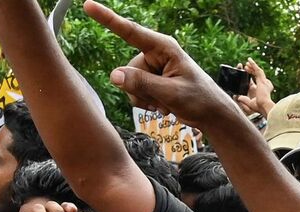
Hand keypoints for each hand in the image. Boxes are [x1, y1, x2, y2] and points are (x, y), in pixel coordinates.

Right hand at [82, 1, 247, 132]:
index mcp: (163, 47)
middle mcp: (156, 53)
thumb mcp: (171, 93)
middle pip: (129, 68)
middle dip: (140, 88)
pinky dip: (145, 101)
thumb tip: (114, 75)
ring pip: (130, 82)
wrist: (211, 114)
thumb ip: (142, 84)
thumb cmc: (199, 99)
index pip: (130, 31)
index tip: (88, 6)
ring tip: (166, 103)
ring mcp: (153, 67)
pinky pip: (134, 90)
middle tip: (164, 99)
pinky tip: (163, 105)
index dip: (107, 19)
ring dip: (144, 97)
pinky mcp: (152, 79)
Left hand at [236, 58, 274, 117]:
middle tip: (246, 65)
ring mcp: (262, 81)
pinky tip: (250, 61)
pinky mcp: (262, 80)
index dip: (249, 75)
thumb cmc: (258, 107)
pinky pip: (257, 70)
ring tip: (248, 61)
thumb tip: (237, 97)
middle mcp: (261, 84)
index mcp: (257, 90)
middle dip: (250, 69)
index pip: (252, 80)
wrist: (264, 106)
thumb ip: (243, 100)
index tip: (245, 71)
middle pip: (255, 74)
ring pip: (257, 71)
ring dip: (252, 66)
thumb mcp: (248, 103)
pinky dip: (254, 65)